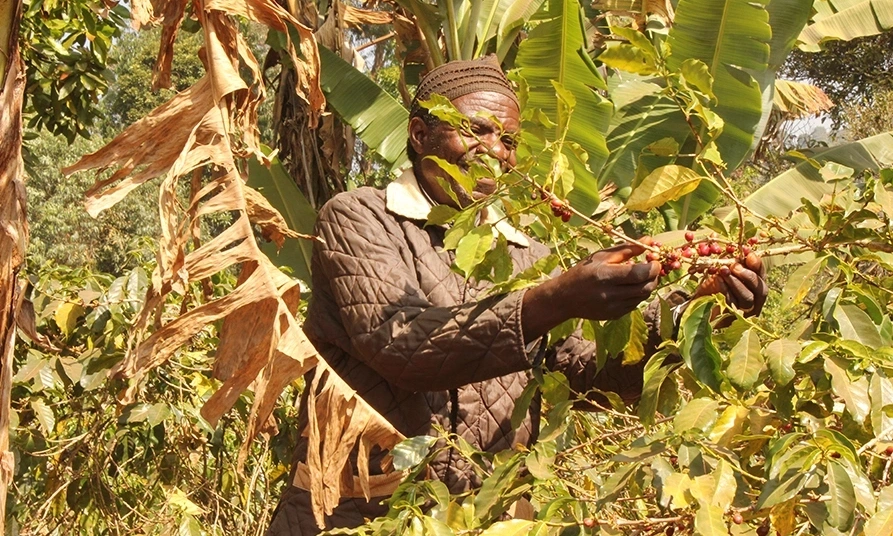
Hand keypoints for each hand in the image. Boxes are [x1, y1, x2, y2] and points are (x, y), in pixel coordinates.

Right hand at [522, 239, 659, 341]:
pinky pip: (634, 304)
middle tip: (652, 268)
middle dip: (654, 277)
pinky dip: (637, 295)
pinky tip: (629, 287)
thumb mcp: (601, 256)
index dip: (653, 267)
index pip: (641, 273)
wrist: (565, 297)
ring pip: (642, 297)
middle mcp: (611, 294)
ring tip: (641, 276)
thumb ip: (627, 249)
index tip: (654, 260)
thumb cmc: (583, 272)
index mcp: (606, 275)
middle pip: (646, 287)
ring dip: (647, 285)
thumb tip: (650, 240)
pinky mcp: (614, 315)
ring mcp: (613, 307)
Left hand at [692, 252, 766, 316]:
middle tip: (734, 266)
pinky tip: (718, 280)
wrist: (698, 306)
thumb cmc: (713, 287)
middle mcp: (755, 301)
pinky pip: (732, 304)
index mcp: (755, 288)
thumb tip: (742, 251)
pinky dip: (725, 290)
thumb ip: (733, 265)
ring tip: (724, 271)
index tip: (748, 254)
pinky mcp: (732, 317)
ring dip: (736, 282)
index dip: (758, 265)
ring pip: (747, 297)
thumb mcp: (724, 273)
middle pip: (761, 289)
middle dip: (748, 275)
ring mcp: (745, 312)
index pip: (762, 276)